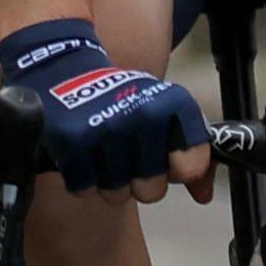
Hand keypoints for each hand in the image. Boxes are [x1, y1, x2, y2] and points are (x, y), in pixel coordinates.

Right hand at [0, 19, 211, 198]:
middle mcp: (143, 115)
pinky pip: (84, 188)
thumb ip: (190, 154)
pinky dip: (80, 179)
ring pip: (117, 193)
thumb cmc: (118, 100)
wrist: (62, 69)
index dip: (177, 170)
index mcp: (172, 105)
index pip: (191, 165)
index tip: (166, 158)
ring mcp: (107, 129)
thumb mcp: (161, 115)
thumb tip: (203, 195)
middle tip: (126, 157)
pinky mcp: (72, 140)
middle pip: (152, 190)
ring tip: (100, 153)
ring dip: (107, 182)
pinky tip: (80, 155)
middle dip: (138, 182)